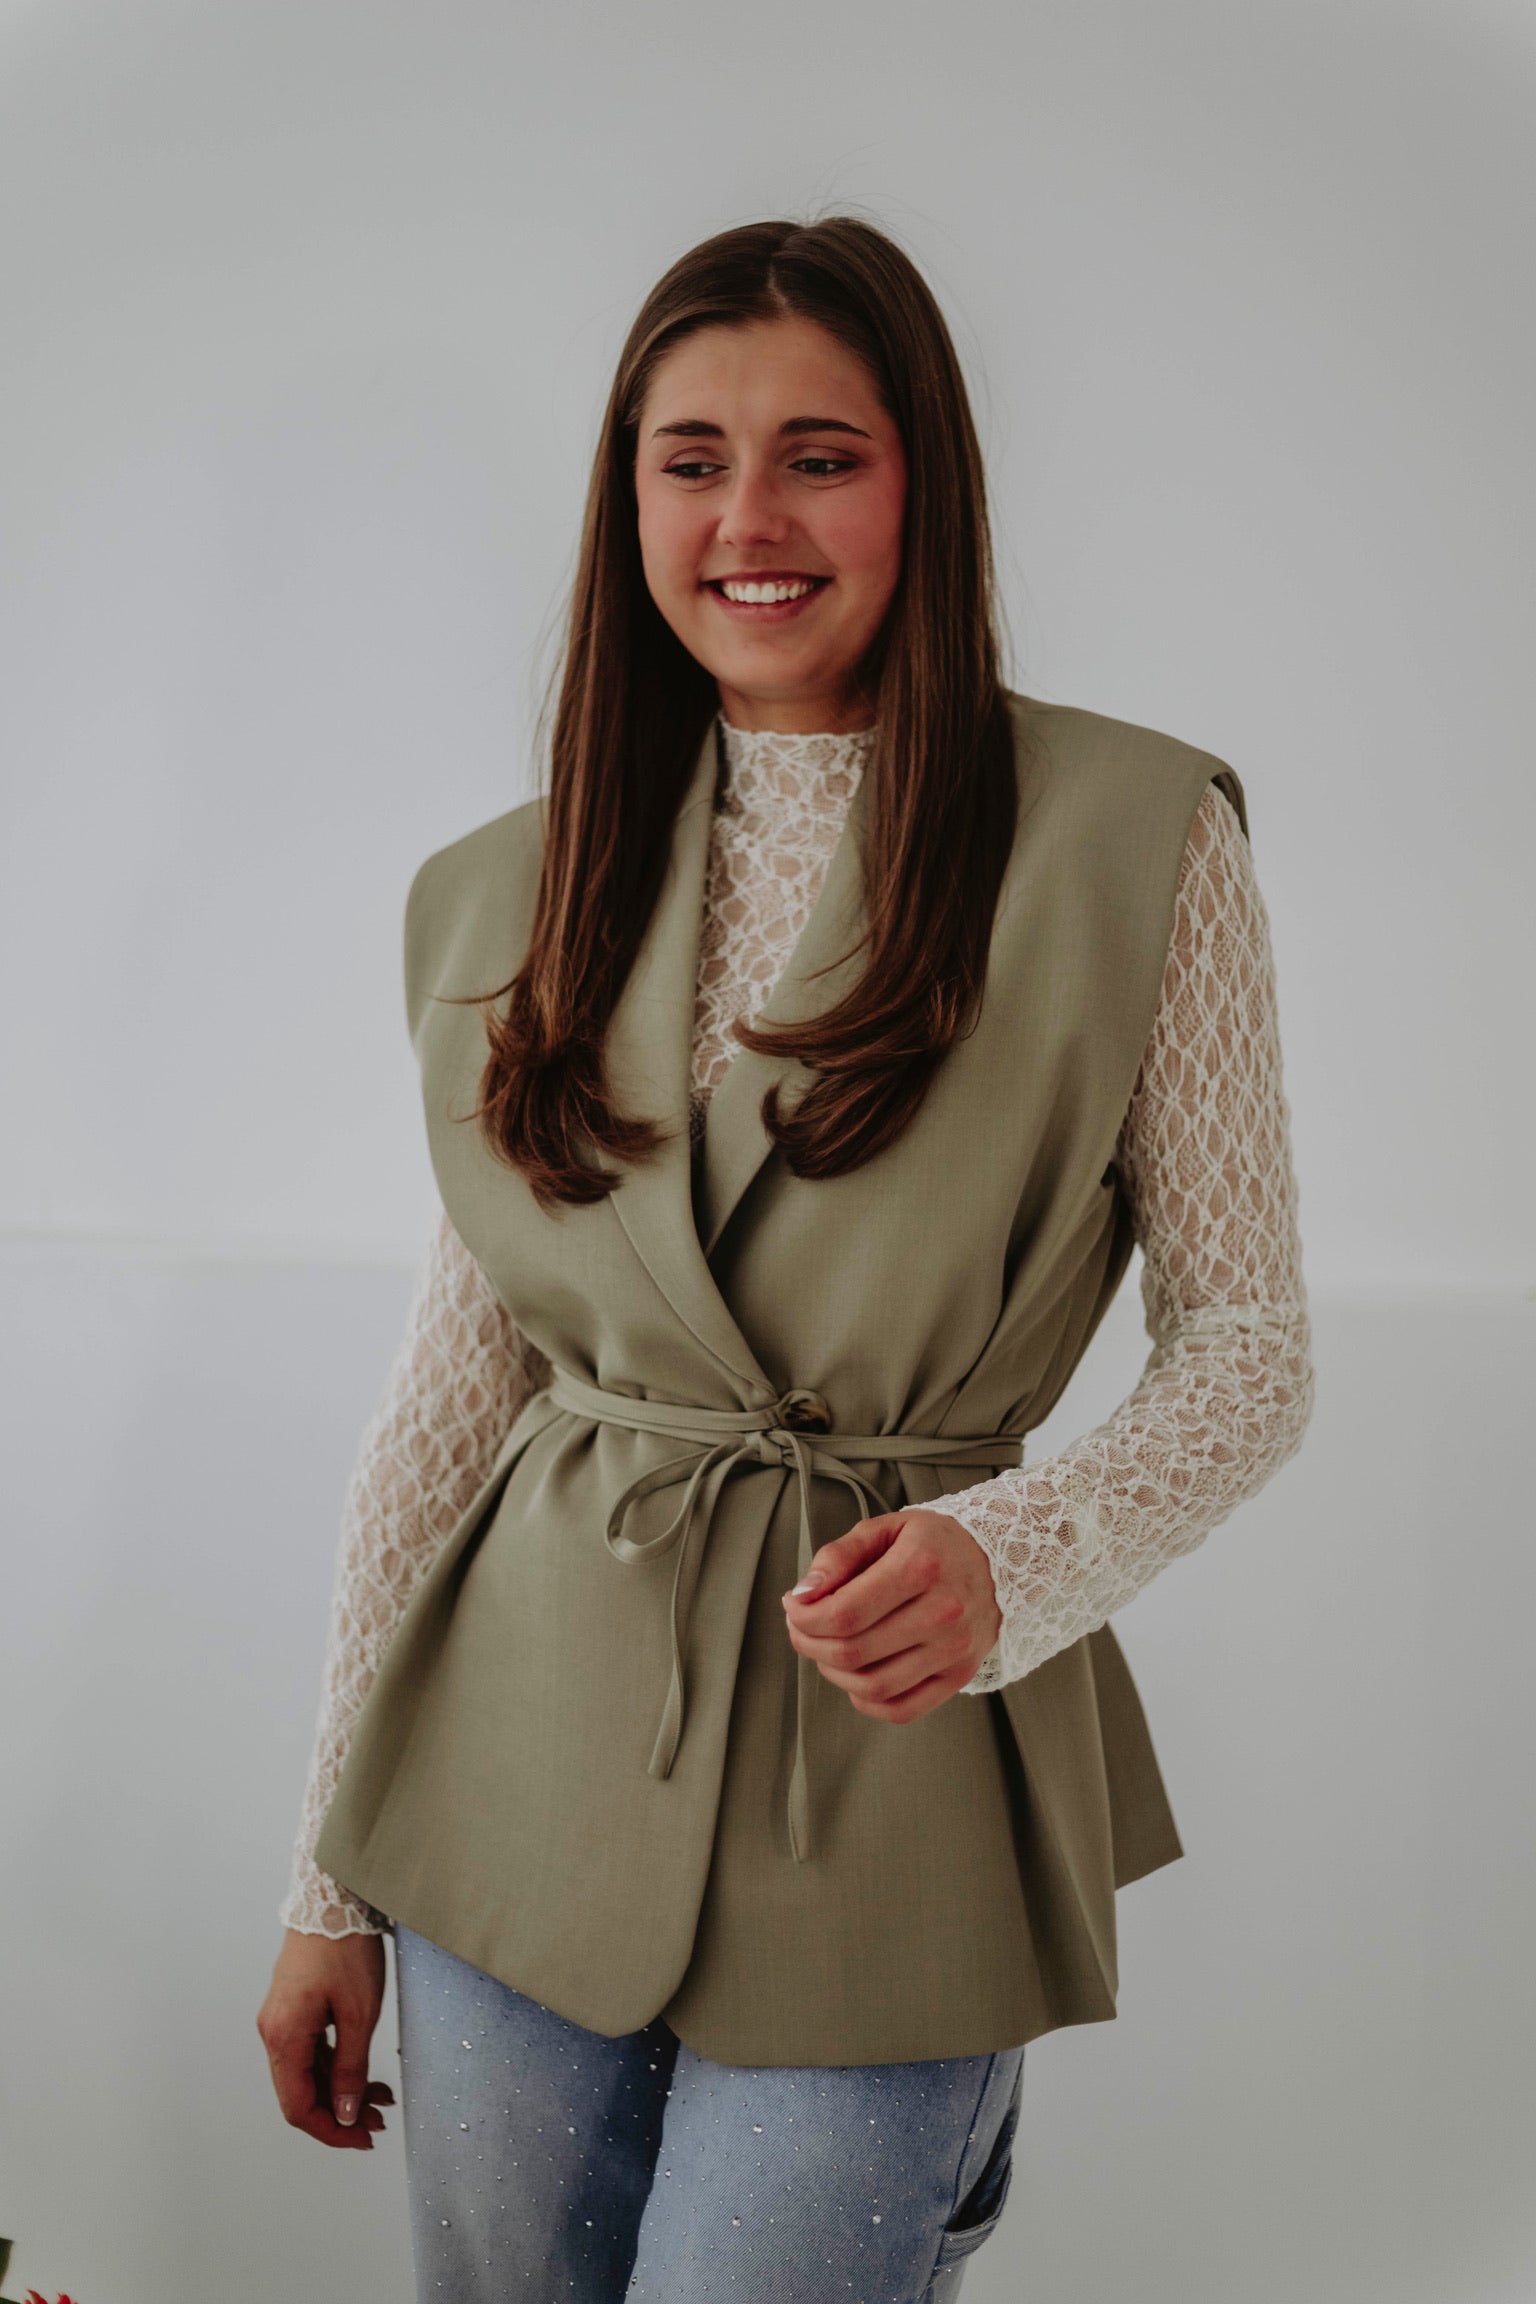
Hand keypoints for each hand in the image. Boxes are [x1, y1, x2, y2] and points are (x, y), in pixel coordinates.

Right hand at [257, 1928, 394, 2149]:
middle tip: (379, 2121)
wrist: (333, 1898)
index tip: (362, 2139)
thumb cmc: (346, 1949)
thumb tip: (344, 2114)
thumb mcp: (359, 2014)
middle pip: (301, 2092)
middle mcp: (274, 2032)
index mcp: (283, 2037)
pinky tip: (364, 2075)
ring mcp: (282, 2019)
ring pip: (308, 2073)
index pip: (298, 2106)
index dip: (330, 2131)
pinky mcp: (294, 2008)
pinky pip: (310, 2051)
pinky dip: (336, 2066)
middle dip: (340, 2112)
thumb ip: (350, 2069)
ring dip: (341, 2090)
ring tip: (382, 2098)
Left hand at [780, 1508, 1001, 1722]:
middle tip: (802, 1626)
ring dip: (833, 1673)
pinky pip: (901, 1709)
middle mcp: (943, 1611)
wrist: (998, 1560)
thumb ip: (838, 1556)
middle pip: (853, 1652)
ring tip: (826, 1648)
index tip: (794, 1605)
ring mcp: (954, 1649)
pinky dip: (866, 1700)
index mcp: (921, 1566)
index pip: (845, 1612)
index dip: (805, 1617)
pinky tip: (856, 1675)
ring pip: (872, 1686)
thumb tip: (804, 1593)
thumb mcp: (886, 1528)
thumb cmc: (935, 1544)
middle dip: (809, 1643)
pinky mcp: (960, 1675)